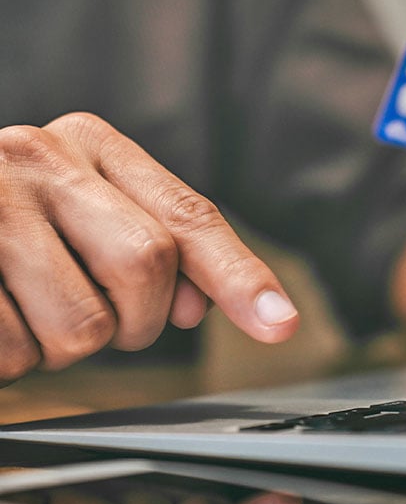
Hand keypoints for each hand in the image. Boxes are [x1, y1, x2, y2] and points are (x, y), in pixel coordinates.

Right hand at [0, 113, 298, 381]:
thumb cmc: (7, 223)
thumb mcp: (84, 213)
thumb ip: (153, 247)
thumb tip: (194, 306)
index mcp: (90, 145)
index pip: (189, 217)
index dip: (240, 276)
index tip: (280, 323)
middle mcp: (37, 157)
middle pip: (147, 266)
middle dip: (136, 321)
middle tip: (104, 320)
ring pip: (82, 326)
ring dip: (65, 347)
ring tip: (30, 311)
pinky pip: (12, 350)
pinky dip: (12, 359)